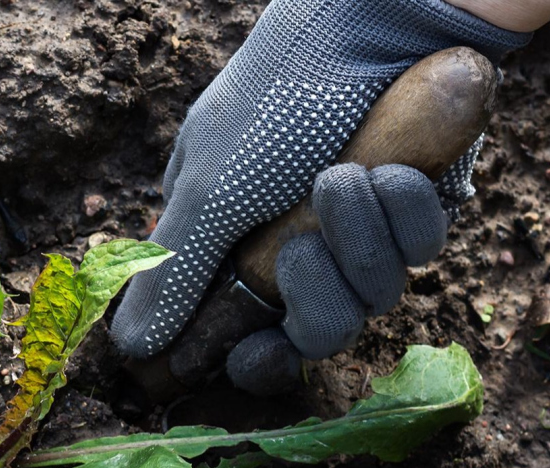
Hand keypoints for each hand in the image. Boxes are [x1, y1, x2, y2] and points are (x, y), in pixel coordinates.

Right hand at [109, 0, 531, 383]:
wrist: (378, 21)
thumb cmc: (277, 100)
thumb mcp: (210, 189)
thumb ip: (173, 275)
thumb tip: (130, 348)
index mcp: (232, 245)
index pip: (241, 333)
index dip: (254, 352)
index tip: (255, 351)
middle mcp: (294, 246)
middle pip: (312, 328)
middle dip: (312, 292)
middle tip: (297, 245)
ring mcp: (357, 230)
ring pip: (370, 294)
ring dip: (358, 236)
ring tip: (346, 174)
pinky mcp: (414, 209)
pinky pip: (418, 248)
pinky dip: (404, 208)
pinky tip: (390, 165)